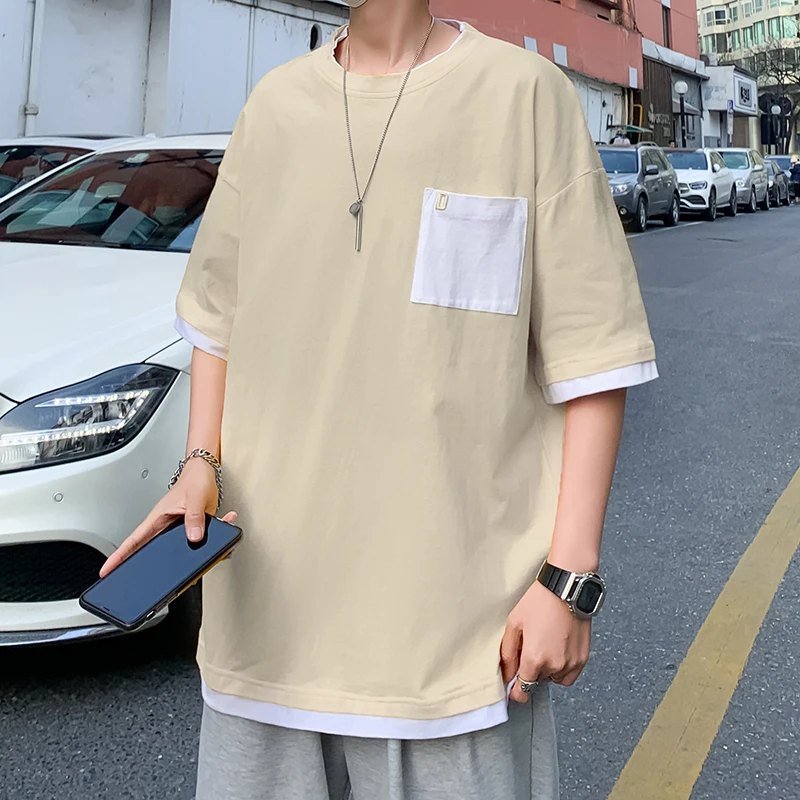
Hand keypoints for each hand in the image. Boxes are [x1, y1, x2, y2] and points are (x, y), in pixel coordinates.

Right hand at [99, 457, 236, 576]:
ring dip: (193, 557)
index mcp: (158, 519)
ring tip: (204, 564)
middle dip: (153, 568)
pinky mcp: (193, 531)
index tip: (107, 570)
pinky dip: (213, 545)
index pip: (134, 540)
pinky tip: (221, 535)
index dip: (119, 556)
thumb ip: (194, 517)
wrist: (206, 472)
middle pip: (152, 552)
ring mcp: (179, 531)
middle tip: (154, 585)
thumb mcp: (195, 498)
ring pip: (178, 552)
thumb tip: (194, 536)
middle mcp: (166, 527)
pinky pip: (199, 544)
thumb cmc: (195, 480)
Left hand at [500, 579, 591, 702]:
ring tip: (545, 646)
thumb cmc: (541, 601)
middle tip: (529, 648)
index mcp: (535, 659)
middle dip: (531, 671)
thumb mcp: (514, 623)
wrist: (568, 588)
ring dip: (547, 670)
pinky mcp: (583, 658)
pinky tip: (557, 649)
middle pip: (538, 682)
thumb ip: (507, 653)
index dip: (516, 690)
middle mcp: (555, 665)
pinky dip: (562, 668)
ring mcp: (571, 663)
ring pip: (554, 679)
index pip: (523, 690)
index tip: (513, 686)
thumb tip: (506, 673)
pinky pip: (569, 675)